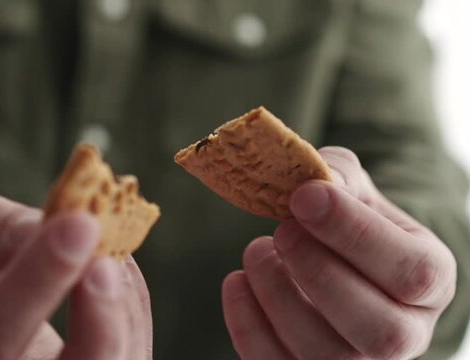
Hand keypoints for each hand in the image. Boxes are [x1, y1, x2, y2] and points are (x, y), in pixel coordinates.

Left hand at [222, 147, 455, 358]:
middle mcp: (406, 334)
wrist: (337, 258)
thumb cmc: (352, 222)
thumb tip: (314, 182)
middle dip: (319, 273)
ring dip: (279, 298)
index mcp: (430, 281)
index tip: (304, 196)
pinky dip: (247, 325)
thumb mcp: (355, 190)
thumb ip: (339, 177)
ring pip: (326, 356)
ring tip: (256, 251)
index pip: (411, 272)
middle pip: (379, 330)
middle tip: (281, 230)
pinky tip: (236, 281)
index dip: (354, 233)